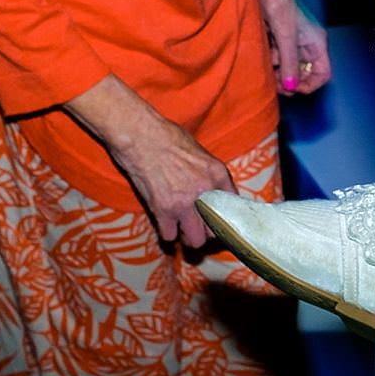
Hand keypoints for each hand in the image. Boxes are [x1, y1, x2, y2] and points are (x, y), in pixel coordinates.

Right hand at [108, 113, 236, 248]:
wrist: (141, 135)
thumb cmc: (167, 137)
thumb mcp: (200, 152)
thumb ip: (209, 175)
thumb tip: (213, 193)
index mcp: (217, 174)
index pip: (233, 208)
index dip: (226, 218)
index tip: (219, 222)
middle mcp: (205, 191)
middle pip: (216, 229)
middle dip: (207, 231)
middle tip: (199, 227)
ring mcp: (184, 203)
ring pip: (196, 240)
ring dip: (189, 237)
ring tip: (183, 231)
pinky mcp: (163, 210)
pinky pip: (169, 236)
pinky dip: (167, 233)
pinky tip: (166, 225)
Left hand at [255, 0, 332, 94]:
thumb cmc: (279, 2)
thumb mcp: (285, 37)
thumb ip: (289, 63)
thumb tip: (291, 87)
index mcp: (316, 43)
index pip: (323, 74)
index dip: (309, 84)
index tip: (291, 87)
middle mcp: (307, 44)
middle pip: (304, 73)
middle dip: (289, 79)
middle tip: (274, 81)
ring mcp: (293, 41)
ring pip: (288, 67)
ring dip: (277, 69)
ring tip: (266, 64)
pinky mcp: (280, 38)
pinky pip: (278, 57)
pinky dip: (270, 59)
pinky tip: (263, 52)